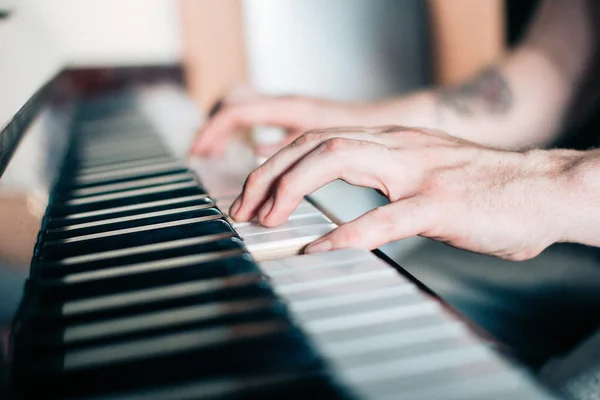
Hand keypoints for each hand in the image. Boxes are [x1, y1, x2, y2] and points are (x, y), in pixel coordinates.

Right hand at [189, 85, 377, 155]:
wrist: (402, 119)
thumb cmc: (377, 135)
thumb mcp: (336, 151)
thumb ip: (298, 157)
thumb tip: (264, 169)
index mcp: (296, 109)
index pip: (238, 111)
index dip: (213, 132)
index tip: (198, 153)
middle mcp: (291, 104)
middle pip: (235, 104)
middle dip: (214, 130)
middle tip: (202, 156)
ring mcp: (295, 110)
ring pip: (246, 109)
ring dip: (227, 131)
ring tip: (215, 157)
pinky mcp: (300, 120)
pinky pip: (259, 119)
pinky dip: (244, 134)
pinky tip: (247, 156)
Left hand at [229, 125, 570, 260]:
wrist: (542, 187)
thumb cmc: (481, 186)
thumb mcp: (419, 168)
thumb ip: (380, 173)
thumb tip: (339, 196)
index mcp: (390, 140)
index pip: (317, 139)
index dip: (276, 163)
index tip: (253, 193)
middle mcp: (396, 146)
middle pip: (314, 143)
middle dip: (268, 173)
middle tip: (243, 208)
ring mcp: (417, 171)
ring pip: (337, 159)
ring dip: (292, 188)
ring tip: (267, 219)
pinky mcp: (440, 204)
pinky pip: (384, 217)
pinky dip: (344, 233)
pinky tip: (318, 248)